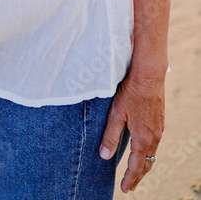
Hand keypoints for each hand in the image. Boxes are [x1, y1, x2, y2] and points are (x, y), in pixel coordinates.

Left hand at [99, 70, 164, 192]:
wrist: (149, 76)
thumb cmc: (131, 93)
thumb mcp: (116, 114)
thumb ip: (110, 136)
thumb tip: (104, 156)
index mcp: (143, 139)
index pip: (136, 166)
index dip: (130, 179)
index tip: (125, 189)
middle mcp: (154, 137)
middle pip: (147, 164)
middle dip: (138, 177)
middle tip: (130, 186)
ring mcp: (159, 129)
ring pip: (152, 154)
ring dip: (144, 165)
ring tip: (136, 171)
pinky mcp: (160, 121)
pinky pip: (155, 143)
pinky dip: (148, 153)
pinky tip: (143, 149)